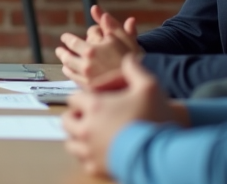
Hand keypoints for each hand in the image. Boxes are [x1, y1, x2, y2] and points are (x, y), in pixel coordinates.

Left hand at [55, 8, 141, 87]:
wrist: (138, 85)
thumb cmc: (134, 61)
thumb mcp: (125, 39)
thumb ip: (110, 24)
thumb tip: (95, 8)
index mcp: (93, 49)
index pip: (81, 37)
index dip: (85, 34)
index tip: (76, 35)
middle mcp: (86, 63)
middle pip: (68, 53)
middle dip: (64, 48)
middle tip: (60, 47)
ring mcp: (86, 77)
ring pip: (68, 66)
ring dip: (64, 59)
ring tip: (62, 56)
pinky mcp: (87, 89)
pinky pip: (73, 78)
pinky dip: (69, 72)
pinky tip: (68, 69)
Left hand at [62, 56, 175, 177]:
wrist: (159, 153)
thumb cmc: (153, 118)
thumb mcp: (149, 87)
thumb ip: (135, 69)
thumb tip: (128, 59)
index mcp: (94, 107)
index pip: (74, 99)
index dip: (83, 98)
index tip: (92, 100)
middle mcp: (86, 128)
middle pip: (67, 120)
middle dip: (75, 117)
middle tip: (88, 117)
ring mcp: (89, 150)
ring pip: (71, 142)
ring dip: (78, 137)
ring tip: (91, 134)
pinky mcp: (96, 167)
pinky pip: (83, 161)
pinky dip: (88, 155)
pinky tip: (99, 151)